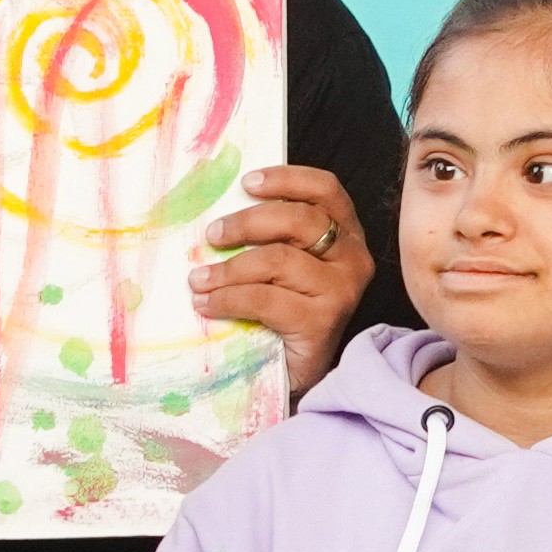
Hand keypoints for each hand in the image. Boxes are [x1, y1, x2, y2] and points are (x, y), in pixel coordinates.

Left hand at [190, 166, 372, 395]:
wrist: (296, 372)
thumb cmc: (285, 314)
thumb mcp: (283, 266)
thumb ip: (271, 237)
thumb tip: (221, 213)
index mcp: (346, 234)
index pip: (325, 190)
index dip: (286, 179)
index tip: (246, 183)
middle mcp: (352, 258)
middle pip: (298, 220)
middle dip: (247, 223)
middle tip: (212, 235)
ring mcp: (341, 290)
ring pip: (278, 260)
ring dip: (229, 268)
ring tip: (199, 279)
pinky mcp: (323, 321)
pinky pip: (266, 299)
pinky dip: (229, 299)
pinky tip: (207, 304)